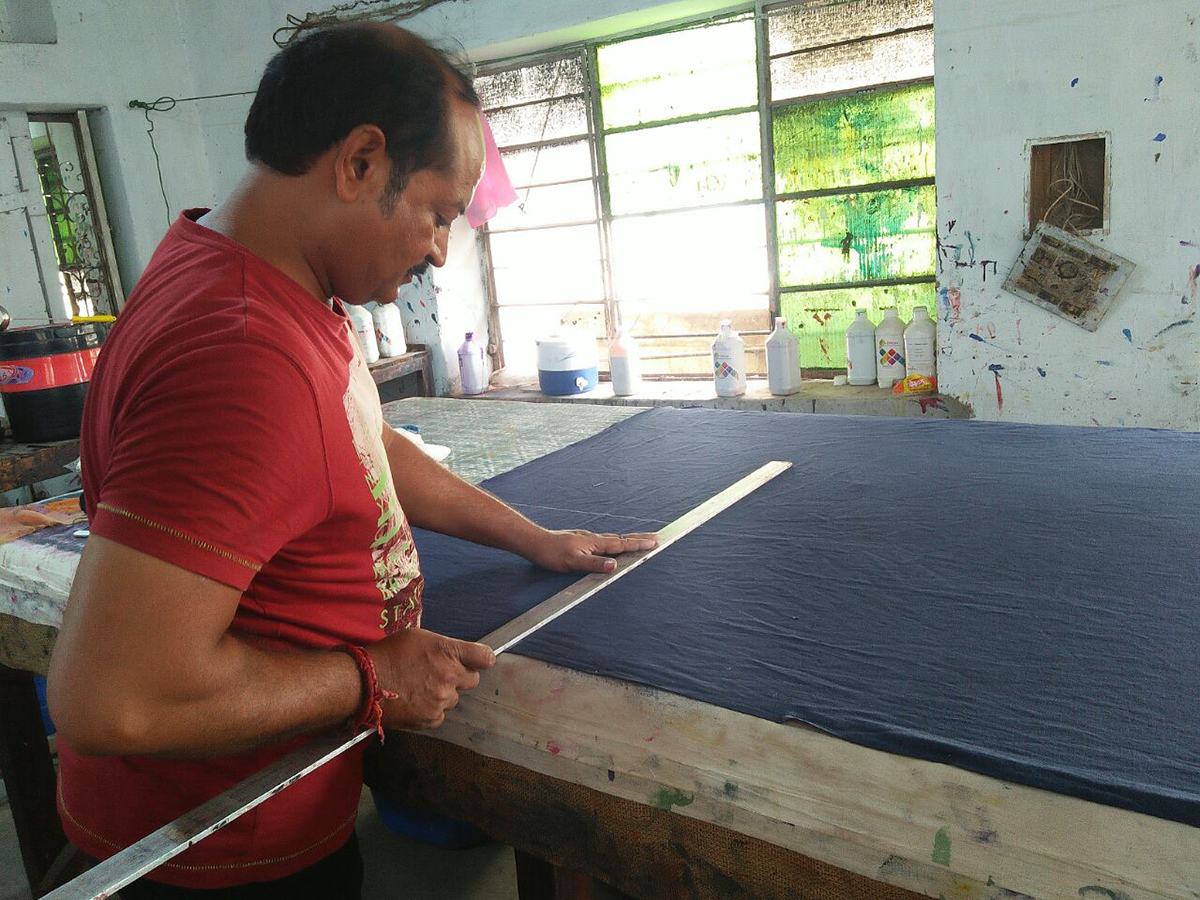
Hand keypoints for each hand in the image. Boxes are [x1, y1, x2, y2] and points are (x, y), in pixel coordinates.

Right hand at [367, 628, 494, 729]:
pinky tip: (415, 701)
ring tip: (420, 688)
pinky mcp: (431, 718)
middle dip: (459, 677)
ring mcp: (441, 700)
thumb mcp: (418, 637)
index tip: (479, 661)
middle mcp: (449, 676)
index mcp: (448, 652)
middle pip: (472, 680)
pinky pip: (440, 715)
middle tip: (440, 674)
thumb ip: (443, 646)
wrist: (365, 682)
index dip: (483, 659)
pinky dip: (431, 710)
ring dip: (443, 694)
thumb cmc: (388, 655)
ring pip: (454, 698)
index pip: (485, 657)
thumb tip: (457, 654)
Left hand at [526, 528, 658, 573]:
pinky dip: (616, 542)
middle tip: (657, 537)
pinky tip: (613, 545)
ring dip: (629, 539)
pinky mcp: (582, 541)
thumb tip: (615, 566)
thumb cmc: (552, 554)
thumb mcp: (573, 562)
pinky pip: (605, 541)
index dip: (639, 544)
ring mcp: (588, 539)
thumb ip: (595, 564)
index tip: (656, 542)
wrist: (536, 543)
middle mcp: (594, 539)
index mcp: (596, 543)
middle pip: (622, 538)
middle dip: (640, 538)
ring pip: (614, 539)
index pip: (622, 544)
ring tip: (640, 540)